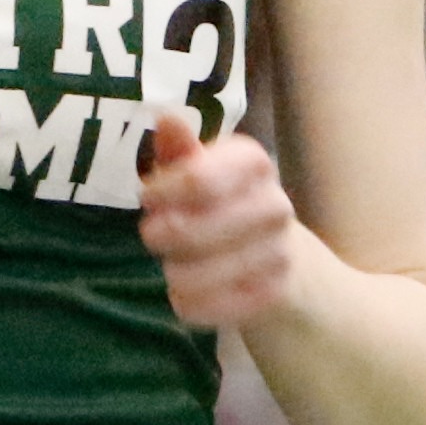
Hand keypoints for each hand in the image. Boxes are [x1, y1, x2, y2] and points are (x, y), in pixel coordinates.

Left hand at [136, 113, 301, 330]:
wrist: (279, 255)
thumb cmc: (223, 202)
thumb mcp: (201, 169)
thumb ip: (179, 149)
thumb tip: (165, 116)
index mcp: (253, 162)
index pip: (197, 180)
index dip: (161, 193)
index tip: (146, 198)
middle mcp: (274, 204)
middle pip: (191, 231)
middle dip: (158, 237)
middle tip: (152, 236)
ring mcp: (279, 252)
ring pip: (197, 274)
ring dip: (173, 272)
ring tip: (173, 265)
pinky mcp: (273, 294)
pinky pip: (210, 308)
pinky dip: (188, 304)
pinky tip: (186, 293)